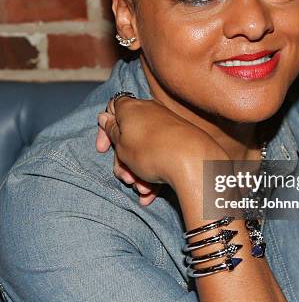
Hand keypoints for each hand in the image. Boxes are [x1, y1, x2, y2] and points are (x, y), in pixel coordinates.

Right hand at [96, 95, 228, 202]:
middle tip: (125, 178)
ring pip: (143, 150)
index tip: (103, 150)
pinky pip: (159, 155)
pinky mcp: (179, 139)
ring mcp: (166, 125)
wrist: (192, 161)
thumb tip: (105, 116)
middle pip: (127, 137)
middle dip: (123, 162)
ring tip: (142, 189)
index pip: (112, 109)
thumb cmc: (150, 152)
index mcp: (131, 108)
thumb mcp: (122, 146)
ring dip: (138, 172)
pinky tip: (150, 194)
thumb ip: (112, 132)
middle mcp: (149, 112)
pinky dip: (153, 173)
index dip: (105, 130)